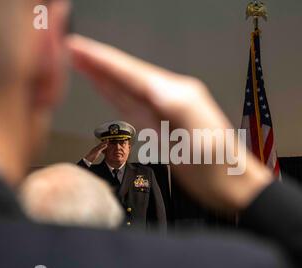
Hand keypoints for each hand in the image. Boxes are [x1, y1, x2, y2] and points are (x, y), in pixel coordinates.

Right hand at [67, 35, 272, 210]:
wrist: (230, 185)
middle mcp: (169, 96)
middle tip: (70, 48)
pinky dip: (113, 92)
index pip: (133, 72)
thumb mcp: (198, 133)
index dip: (103, 60)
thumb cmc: (217, 165)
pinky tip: (103, 84)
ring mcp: (162, 111)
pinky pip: (131, 104)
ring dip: (102, 73)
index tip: (78, 48)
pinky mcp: (159, 126)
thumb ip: (172, 104)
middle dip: (98, 61)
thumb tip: (146, 86)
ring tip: (79, 60)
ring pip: (126, 87)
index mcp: (177, 93)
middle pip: (126, 75)